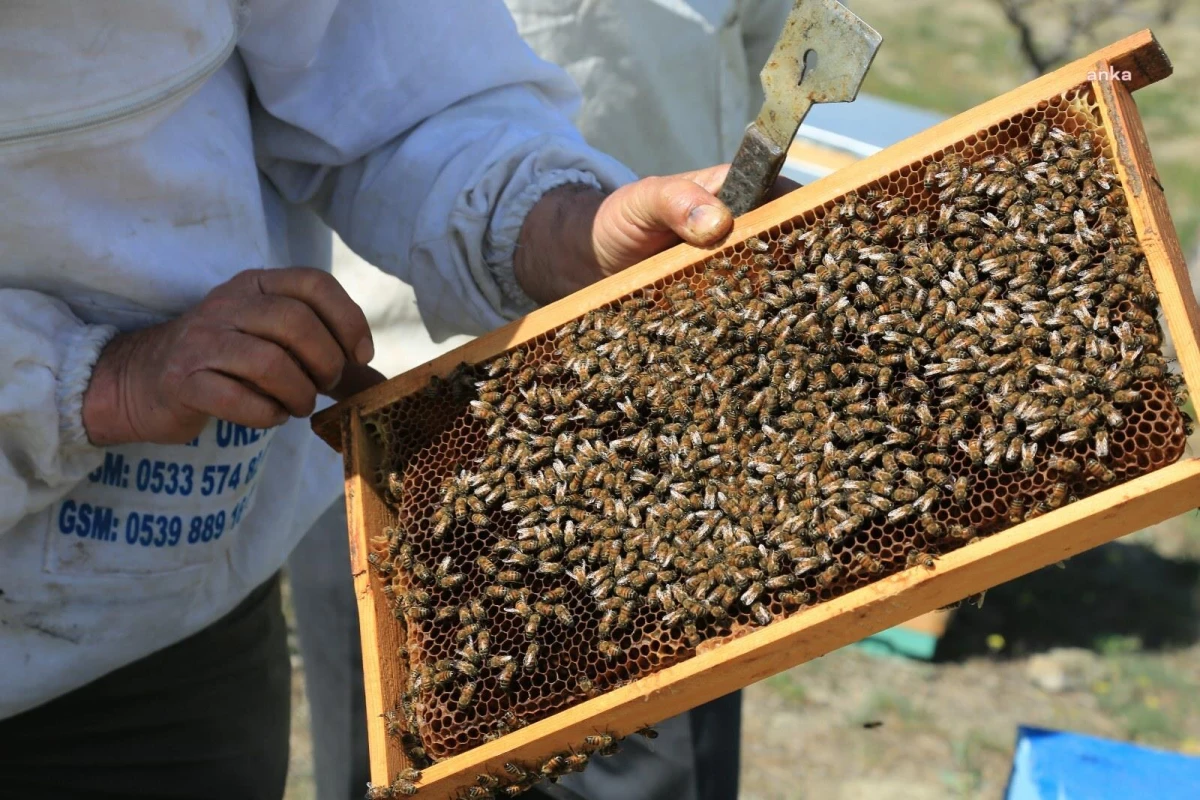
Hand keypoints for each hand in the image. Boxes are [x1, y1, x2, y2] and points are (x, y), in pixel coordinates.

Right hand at [82, 268, 383, 446]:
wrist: (141, 382)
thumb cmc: (225, 362)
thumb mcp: (274, 344)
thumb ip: (329, 358)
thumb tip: (383, 385)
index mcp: (255, 285)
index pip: (313, 283)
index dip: (348, 319)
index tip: (359, 356)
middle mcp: (228, 303)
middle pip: (295, 322)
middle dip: (325, 361)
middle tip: (324, 386)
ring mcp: (201, 340)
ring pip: (269, 361)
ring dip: (298, 393)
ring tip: (299, 406)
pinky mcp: (182, 380)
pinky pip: (237, 397)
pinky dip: (266, 414)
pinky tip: (270, 416)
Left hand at [514, 167, 800, 304]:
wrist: (589, 260)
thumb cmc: (619, 219)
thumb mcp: (642, 201)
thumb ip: (675, 202)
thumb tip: (717, 222)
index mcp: (739, 195)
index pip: (787, 200)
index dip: (807, 220)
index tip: (814, 245)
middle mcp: (745, 234)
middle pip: (789, 251)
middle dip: (802, 273)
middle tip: (807, 300)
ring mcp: (734, 273)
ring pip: (772, 289)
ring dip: (780, 309)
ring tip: (792, 332)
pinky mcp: (720, 306)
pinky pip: (742, 317)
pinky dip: (749, 331)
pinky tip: (759, 351)